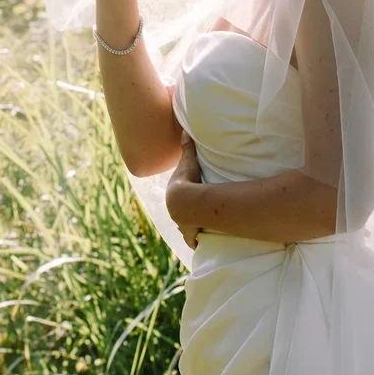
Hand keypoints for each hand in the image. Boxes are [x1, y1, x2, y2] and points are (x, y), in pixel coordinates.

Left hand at [166, 132, 202, 249]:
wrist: (185, 201)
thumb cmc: (186, 180)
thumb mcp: (188, 161)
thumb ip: (188, 147)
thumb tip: (184, 130)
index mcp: (174, 196)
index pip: (177, 197)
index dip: (183, 197)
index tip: (187, 197)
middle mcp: (175, 212)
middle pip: (180, 214)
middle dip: (185, 215)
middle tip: (194, 215)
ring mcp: (183, 225)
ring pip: (186, 229)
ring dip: (191, 229)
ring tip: (199, 229)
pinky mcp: (191, 234)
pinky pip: (194, 240)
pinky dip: (196, 241)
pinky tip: (199, 244)